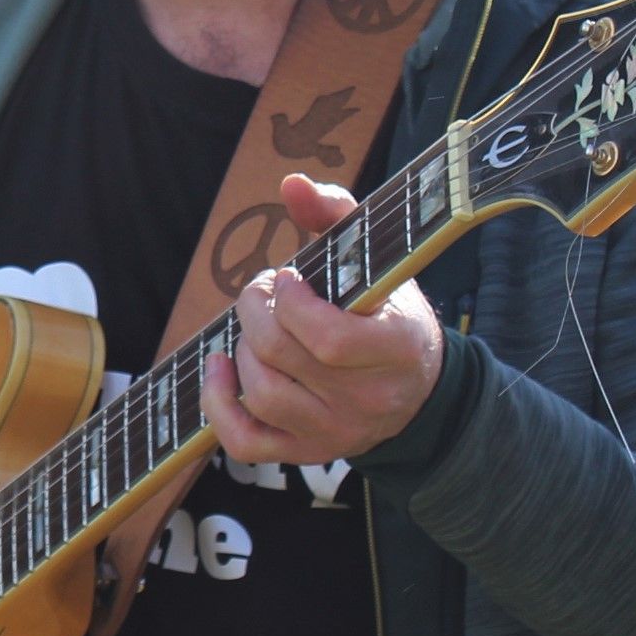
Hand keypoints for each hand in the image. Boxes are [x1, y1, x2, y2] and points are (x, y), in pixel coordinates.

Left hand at [203, 174, 443, 465]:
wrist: (417, 388)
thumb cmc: (389, 312)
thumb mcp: (378, 261)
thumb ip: (337, 214)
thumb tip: (291, 183)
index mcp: (397, 348)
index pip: (329, 338)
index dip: (292, 303)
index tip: (288, 277)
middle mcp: (369, 398)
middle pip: (282, 355)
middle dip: (254, 310)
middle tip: (262, 290)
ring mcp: (337, 431)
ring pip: (263, 393)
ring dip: (243, 348)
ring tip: (256, 325)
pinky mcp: (308, 452)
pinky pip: (246, 442)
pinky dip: (218, 405)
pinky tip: (221, 367)